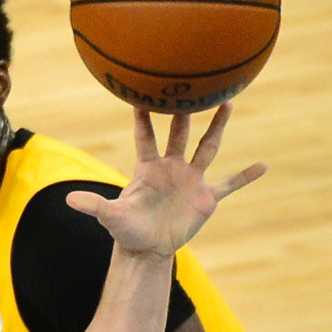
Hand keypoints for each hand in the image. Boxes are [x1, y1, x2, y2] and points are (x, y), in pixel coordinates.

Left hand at [65, 104, 265, 256]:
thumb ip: (93, 205)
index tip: (141, 93)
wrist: (147, 250)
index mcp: (148, 168)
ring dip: (217, 127)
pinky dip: (245, 176)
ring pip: (206, 147)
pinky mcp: (206, 198)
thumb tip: (69, 199)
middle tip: (192, 82)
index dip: (143, 117)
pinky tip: (263, 165)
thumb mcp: (110, 217)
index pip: (145, 136)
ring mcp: (191, 180)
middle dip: (185, 110)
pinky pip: (230, 184)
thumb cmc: (127, 231)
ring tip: (227, 102)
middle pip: (180, 132)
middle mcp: (172, 167)